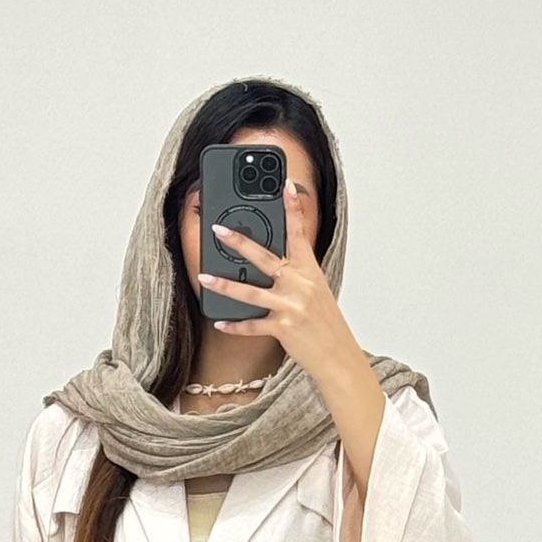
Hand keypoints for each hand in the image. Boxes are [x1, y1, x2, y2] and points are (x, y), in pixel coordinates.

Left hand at [199, 178, 360, 384]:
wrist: (338, 355)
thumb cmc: (325, 323)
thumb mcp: (316, 291)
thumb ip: (296, 274)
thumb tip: (273, 264)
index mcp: (309, 270)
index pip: (299, 233)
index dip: (293, 208)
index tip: (285, 186)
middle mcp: (299, 284)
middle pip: (264, 257)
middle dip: (239, 242)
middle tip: (219, 229)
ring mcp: (290, 306)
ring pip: (251, 292)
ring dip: (224, 285)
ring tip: (204, 277)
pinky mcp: (283, 328)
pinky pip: (252, 325)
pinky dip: (235, 325)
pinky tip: (220, 323)